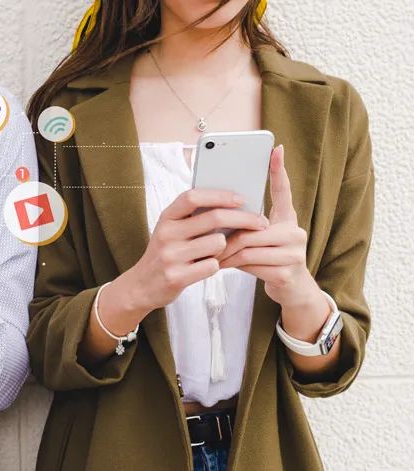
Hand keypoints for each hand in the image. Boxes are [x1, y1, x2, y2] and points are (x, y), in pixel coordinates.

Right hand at [121, 189, 268, 313]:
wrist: (142, 286)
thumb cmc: (166, 253)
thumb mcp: (171, 230)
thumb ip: (192, 217)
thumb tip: (233, 203)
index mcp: (166, 217)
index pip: (193, 197)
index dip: (220, 195)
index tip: (242, 199)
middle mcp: (166, 234)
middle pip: (214, 218)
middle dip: (243, 219)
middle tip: (261, 222)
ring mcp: (170, 256)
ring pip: (218, 243)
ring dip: (226, 248)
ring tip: (217, 253)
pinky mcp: (176, 277)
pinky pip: (212, 266)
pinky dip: (216, 266)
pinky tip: (207, 267)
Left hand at [218, 145, 320, 307]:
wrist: (291, 290)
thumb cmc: (268, 259)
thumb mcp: (260, 239)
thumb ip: (246, 226)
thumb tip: (215, 211)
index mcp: (288, 219)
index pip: (284, 191)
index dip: (279, 170)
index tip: (275, 149)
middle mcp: (295, 232)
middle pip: (251, 227)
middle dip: (226, 235)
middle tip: (207, 238)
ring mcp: (294, 253)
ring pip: (248, 247)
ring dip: (225, 252)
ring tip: (211, 255)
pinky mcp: (287, 273)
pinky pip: (250, 265)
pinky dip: (231, 265)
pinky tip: (221, 266)